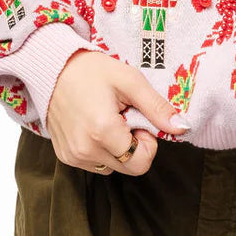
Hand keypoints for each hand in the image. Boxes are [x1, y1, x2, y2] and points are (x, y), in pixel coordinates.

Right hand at [45, 49, 187, 174]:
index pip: (142, 162)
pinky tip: (93, 124)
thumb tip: (182, 127)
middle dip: (133, 145)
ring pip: (114, 167)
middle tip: (123, 117)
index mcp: (103, 131)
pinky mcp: (65, 157)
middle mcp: (85, 150)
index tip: (136, 118)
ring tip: (106, 119)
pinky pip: (96, 164)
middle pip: (129, 167)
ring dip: (118, 148)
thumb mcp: (130, 81)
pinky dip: (102, 149)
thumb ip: (157, 108)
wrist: (52, 68)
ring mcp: (73, 156)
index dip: (147, 142)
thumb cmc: (92, 70)